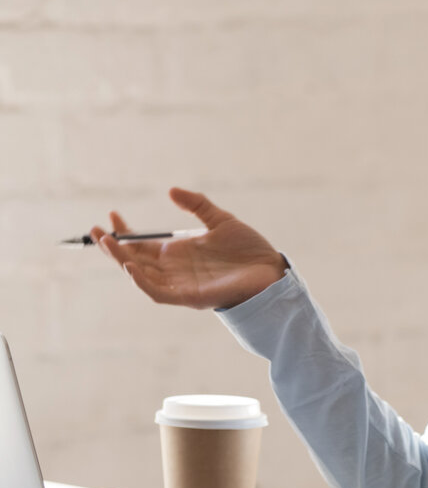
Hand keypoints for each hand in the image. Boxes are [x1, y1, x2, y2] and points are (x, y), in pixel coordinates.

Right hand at [90, 187, 287, 309]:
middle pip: (135, 260)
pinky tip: (131, 266)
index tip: (113, 215)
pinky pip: (159, 293)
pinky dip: (143, 282)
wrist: (271, 269)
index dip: (125, 232)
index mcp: (179, 253)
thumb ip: (197, 205)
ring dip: (122, 261)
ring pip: (141, 276)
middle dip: (114, 247)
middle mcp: (175, 270)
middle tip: (96, 231)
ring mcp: (181, 284)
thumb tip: (171, 190)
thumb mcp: (220, 220)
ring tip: (108, 243)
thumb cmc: (248, 249)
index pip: (143, 244)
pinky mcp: (190, 297)